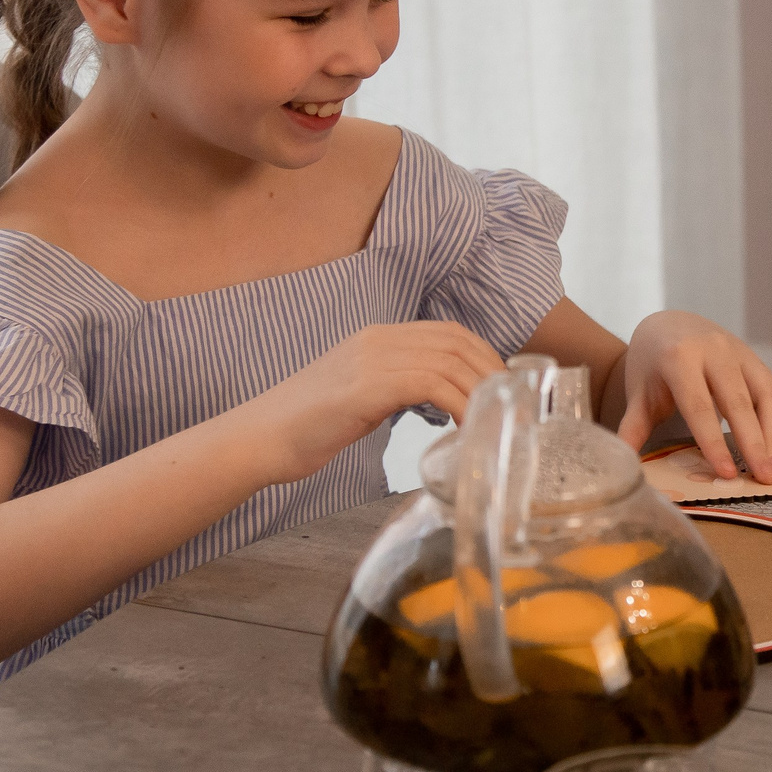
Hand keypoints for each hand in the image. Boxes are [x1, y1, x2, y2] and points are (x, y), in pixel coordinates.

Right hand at [259, 322, 504, 481]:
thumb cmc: (305, 428)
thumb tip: (435, 404)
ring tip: (497, 419)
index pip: (447, 332)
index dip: (482, 356)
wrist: (258, 439)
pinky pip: (429, 385)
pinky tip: (467, 427)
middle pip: (455, 340)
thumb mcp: (359, 398)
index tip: (503, 388)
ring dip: (481, 390)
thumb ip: (394, 390)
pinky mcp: (365, 387)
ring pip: (448, 360)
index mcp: (376, 339)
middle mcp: (376, 340)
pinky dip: (458, 404)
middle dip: (491, 370)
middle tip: (512, 405)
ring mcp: (370, 359)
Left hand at [614, 312, 771, 484]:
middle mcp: (713, 350)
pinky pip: (771, 390)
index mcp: (678, 358)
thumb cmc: (652, 363)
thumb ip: (634, 427)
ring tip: (771, 469)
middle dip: (753, 443)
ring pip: (763, 395)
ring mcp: (737, 351)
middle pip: (737, 402)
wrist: (668, 324)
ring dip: (771, 435)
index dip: (714, 442)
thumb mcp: (639, 392)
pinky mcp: (753, 357)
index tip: (726, 473)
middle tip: (763, 479)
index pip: (699, 406)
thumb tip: (624, 465)